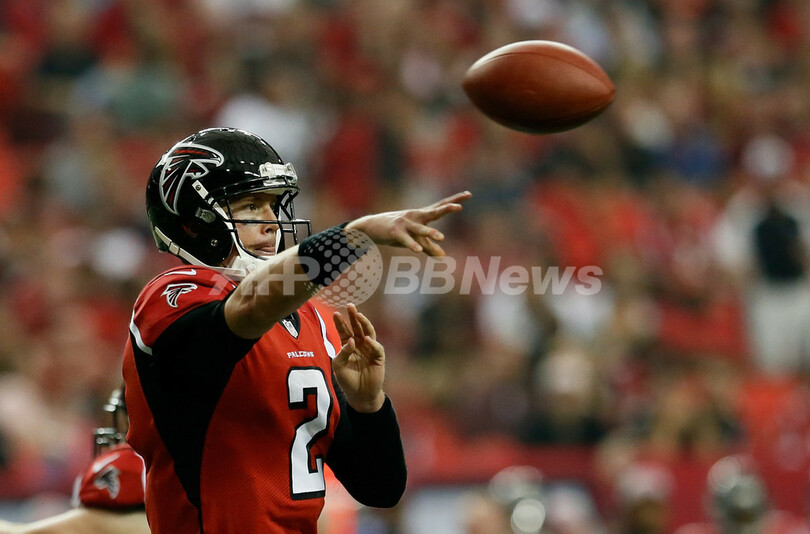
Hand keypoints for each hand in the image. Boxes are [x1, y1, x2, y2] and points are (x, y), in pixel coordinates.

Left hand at [332, 304, 385, 412]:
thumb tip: (351, 341)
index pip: (344, 331)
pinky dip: (372, 343)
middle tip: (350, 306)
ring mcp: (370, 349)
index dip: (340, 322)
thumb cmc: (348, 380)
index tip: (336, 313)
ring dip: (364, 323)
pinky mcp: (378, 357)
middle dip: (354, 316)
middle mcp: (359, 344)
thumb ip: (343, 352)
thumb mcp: (339, 366)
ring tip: (359, 315)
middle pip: (357, 327)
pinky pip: (376, 347)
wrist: (360, 394)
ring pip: (369, 332)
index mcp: (348, 345)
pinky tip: (366, 339)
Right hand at [345, 191, 471, 255]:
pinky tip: (418, 250)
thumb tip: (443, 257)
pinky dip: (412, 244)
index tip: (468, 194)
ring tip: (441, 238)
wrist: (371, 227)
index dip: (455, 200)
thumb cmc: (396, 232)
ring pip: (420, 229)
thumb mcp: (414, 239)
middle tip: (458, 207)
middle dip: (446, 209)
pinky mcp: (395, 231)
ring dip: (430, 233)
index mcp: (422, 215)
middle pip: (434, 212)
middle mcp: (416, 216)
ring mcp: (405, 223)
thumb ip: (429, 247)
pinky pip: (405, 239)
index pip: (441, 206)